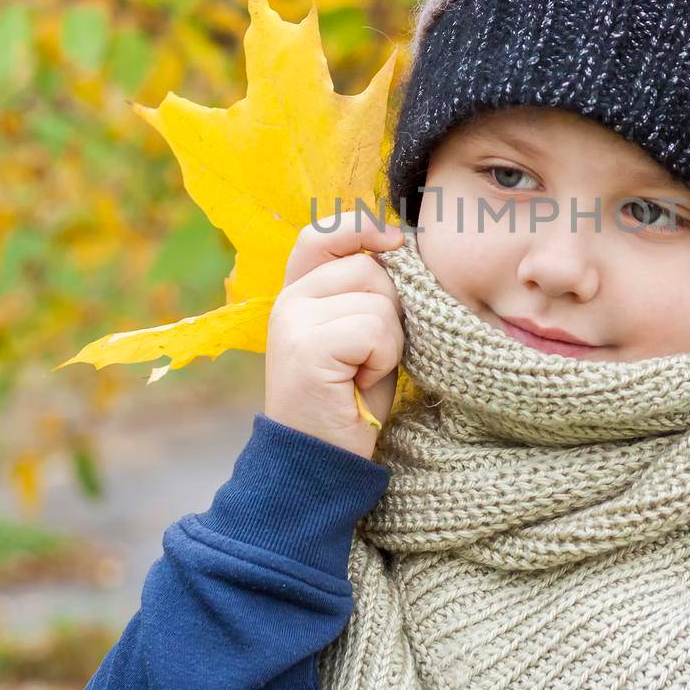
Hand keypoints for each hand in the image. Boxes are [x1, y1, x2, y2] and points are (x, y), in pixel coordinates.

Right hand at [264, 209, 405, 459]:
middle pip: (368, 268)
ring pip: (378, 301)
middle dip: (390, 311)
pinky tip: (360, 385)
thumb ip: (369, 292)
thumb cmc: (350, 399)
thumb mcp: (361, 334)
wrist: (319, 461)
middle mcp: (288, 300)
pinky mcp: (307, 347)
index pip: (323, 233)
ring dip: (389, 343)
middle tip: (369, 357)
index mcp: (297, 292)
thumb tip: (401, 245)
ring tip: (362, 374)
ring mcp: (293, 322)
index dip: (362, 228)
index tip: (395, 241)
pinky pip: (375, 330)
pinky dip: (383, 361)